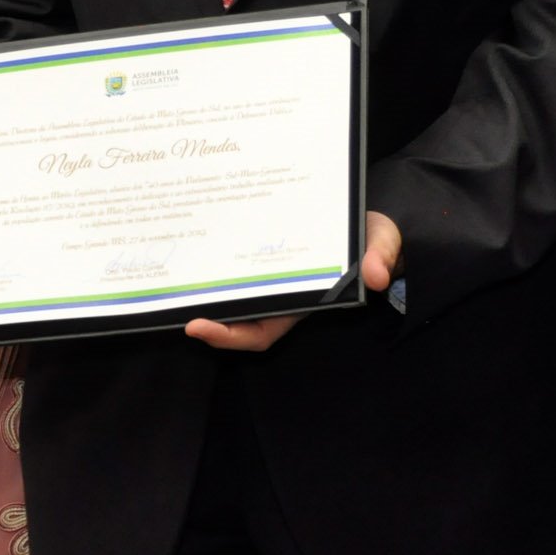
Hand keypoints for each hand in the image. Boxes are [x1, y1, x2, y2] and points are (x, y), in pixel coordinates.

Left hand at [186, 211, 401, 351]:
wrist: (371, 218)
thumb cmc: (375, 238)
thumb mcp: (383, 242)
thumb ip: (381, 256)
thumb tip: (375, 275)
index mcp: (303, 302)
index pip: (260, 332)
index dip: (229, 336)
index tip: (197, 327)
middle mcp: (281, 292)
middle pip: (234, 315)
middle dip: (204, 315)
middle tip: (172, 304)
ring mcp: (271, 273)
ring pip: (230, 290)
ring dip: (204, 286)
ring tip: (172, 274)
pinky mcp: (265, 249)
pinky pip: (235, 260)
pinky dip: (215, 256)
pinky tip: (195, 239)